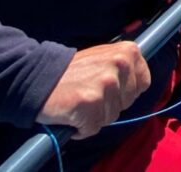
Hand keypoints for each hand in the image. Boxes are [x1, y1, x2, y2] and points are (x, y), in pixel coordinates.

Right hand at [36, 42, 150, 138]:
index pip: (143, 83)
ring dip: (94, 116)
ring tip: (78, 101)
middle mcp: (120, 65)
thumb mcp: (104, 57)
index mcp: (128, 52)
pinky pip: (92, 128)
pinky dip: (80, 128)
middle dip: (109, 105)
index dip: (125, 92)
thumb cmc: (72, 71)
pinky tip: (71, 114)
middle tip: (88, 93)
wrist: (38, 77)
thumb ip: (124, 68)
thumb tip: (141, 84)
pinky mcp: (90, 103)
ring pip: (111, 117)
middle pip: (126, 103)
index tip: (108, 89)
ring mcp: (106, 84)